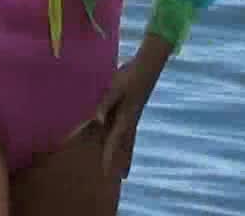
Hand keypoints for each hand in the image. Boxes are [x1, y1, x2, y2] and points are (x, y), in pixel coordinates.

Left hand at [95, 58, 160, 178]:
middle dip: (123, 161)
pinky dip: (128, 141)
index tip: (107, 172)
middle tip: (124, 177)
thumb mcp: (114, 90)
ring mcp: (134, 117)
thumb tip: (98, 120)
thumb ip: (106, 105)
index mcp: (125, 118)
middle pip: (127, 146)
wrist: (146, 67)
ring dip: (128, 154)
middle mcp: (131, 121)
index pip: (115, 142)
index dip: (109, 157)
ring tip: (128, 167)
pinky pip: (130, 131)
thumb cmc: (129, 77)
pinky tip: (126, 141)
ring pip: (130, 140)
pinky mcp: (134, 111)